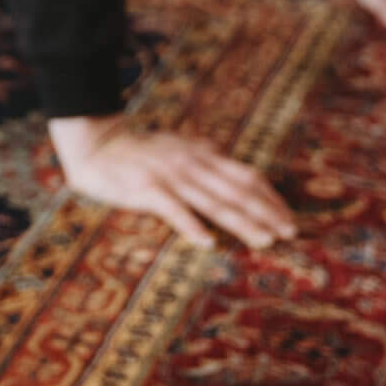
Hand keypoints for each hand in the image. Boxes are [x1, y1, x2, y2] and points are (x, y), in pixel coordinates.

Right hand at [47, 114, 295, 250]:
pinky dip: (191, 225)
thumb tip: (226, 156)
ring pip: (213, 201)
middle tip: (290, 231)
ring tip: (264, 240)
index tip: (288, 216)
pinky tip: (207, 241)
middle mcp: (191, 164)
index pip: (245, 175)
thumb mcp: (175, 145)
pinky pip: (173, 209)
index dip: (269, 196)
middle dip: (266, 212)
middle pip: (236, 190)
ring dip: (241, 222)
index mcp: (200, 154)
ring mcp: (169, 176)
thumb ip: (201, 152)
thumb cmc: (136, 150)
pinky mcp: (146, 189)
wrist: (95, 144)